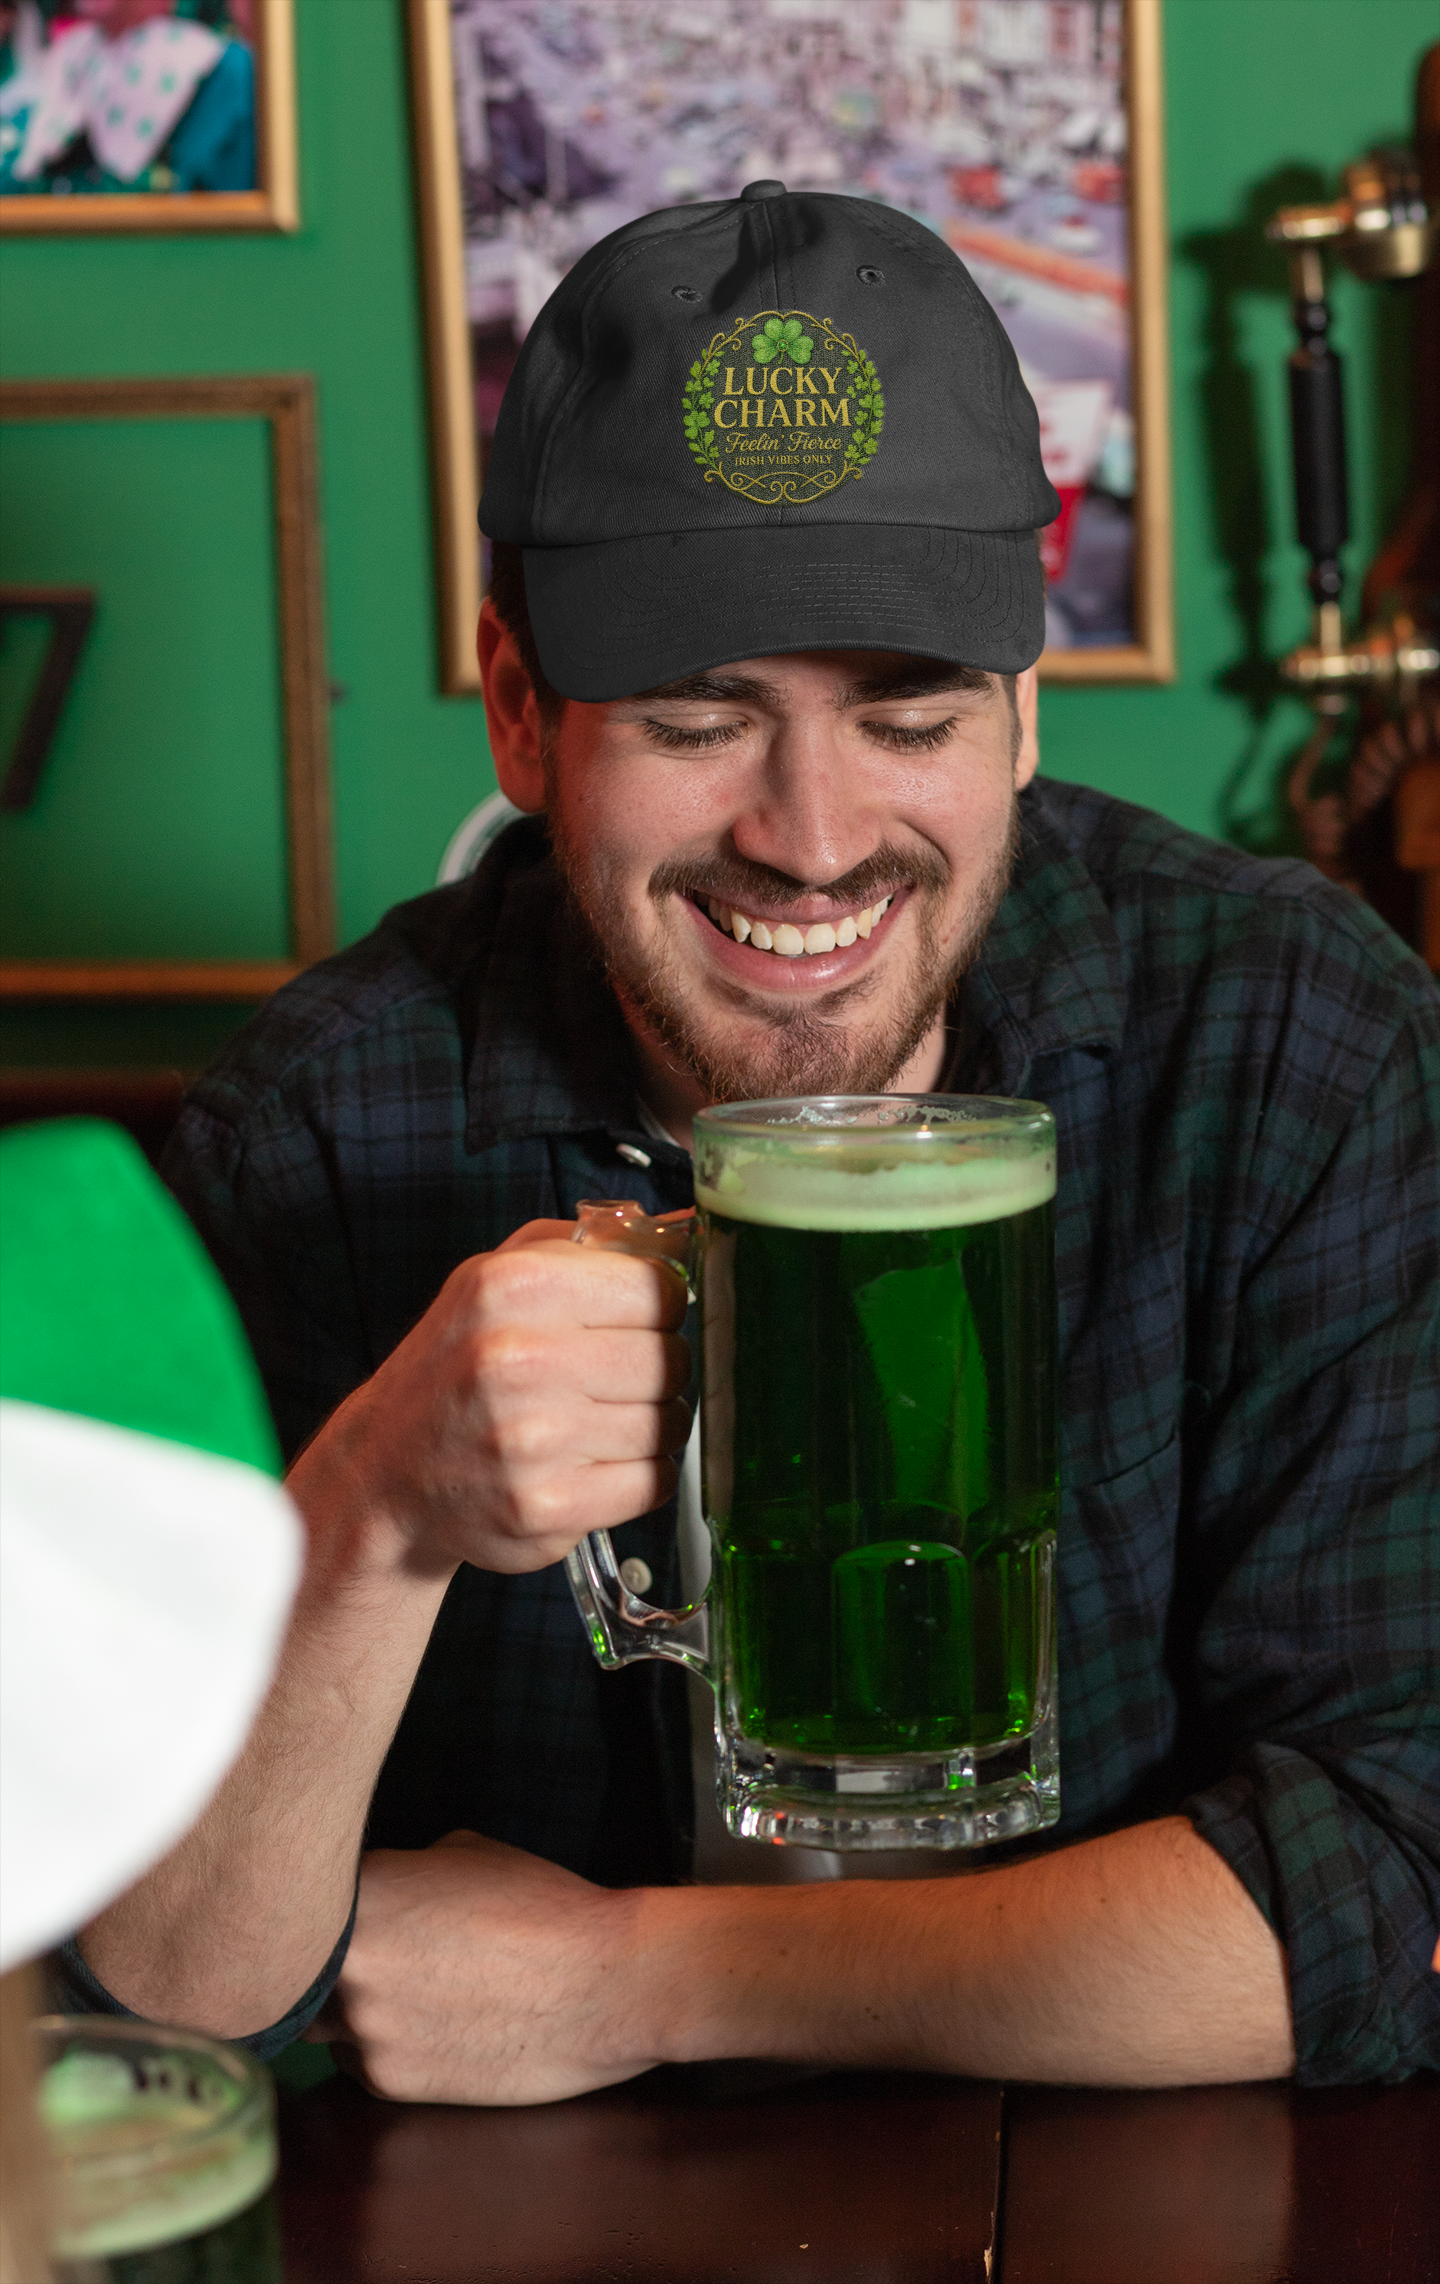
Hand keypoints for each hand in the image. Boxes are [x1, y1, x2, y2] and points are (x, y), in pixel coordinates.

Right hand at [287, 1223, 691, 1577]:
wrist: (386, 1470)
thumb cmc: (455, 1367)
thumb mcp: (493, 1276)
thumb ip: (582, 1247)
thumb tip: (679, 1227)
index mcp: (515, 1287)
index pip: (658, 1287)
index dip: (660, 1306)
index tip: (640, 1319)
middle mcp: (520, 1360)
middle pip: (670, 1358)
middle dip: (656, 1369)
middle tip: (615, 1377)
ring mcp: (533, 1441)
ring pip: (668, 1424)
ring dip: (649, 1424)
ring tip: (601, 1421)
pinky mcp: (547, 1508)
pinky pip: (653, 1483)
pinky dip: (638, 1475)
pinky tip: (596, 1462)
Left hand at [312, 1831, 653, 2105]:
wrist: (602, 1983)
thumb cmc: (542, 1906)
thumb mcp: (465, 1852)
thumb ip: (400, 1872)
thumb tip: (375, 1888)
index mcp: (361, 1895)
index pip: (298, 1898)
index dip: (313, 1901)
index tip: (332, 1905)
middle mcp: (348, 1965)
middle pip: (295, 1969)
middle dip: (318, 1961)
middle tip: (364, 1952)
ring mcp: (365, 2029)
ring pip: (322, 2021)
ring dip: (350, 2007)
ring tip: (412, 1988)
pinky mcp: (389, 2082)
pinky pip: (359, 2061)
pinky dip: (383, 2045)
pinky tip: (432, 2024)